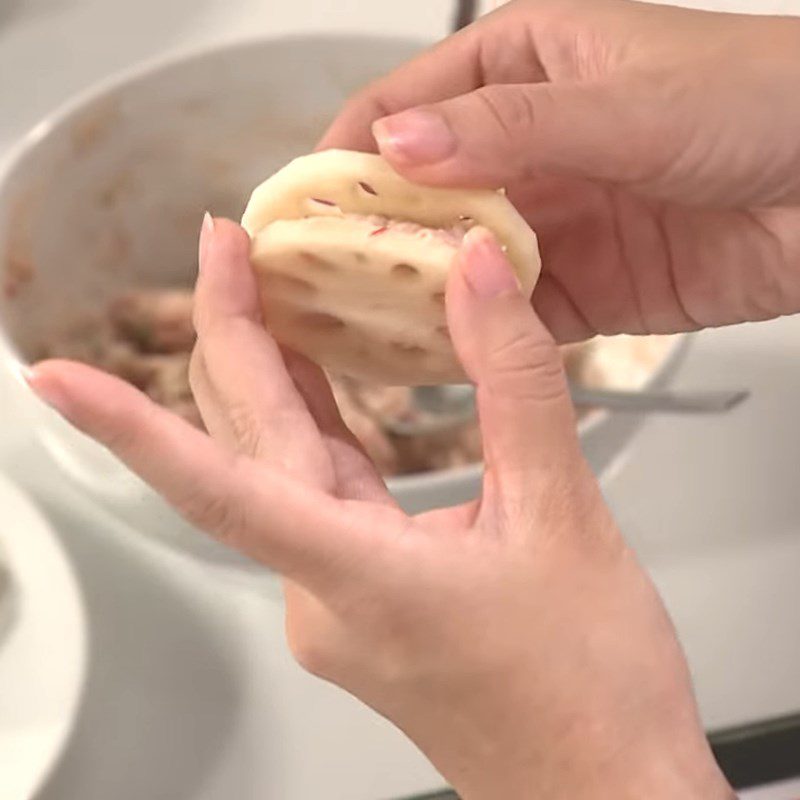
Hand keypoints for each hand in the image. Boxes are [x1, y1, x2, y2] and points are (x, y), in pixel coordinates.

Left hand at [27, 218, 732, 798]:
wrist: (608, 795)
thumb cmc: (589, 692)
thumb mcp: (564, 516)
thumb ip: (515, 384)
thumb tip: (481, 279)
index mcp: (360, 580)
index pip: (218, 490)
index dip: (129, 428)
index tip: (58, 378)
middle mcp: (325, 597)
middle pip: (248, 450)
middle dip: (232, 338)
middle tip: (228, 249)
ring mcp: (340, 605)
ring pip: (278, 471)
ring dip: (270, 381)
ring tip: (268, 294)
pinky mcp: (366, 604)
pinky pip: (317, 497)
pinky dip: (315, 430)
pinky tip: (323, 386)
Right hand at [319, 0, 799, 341]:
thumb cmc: (763, 103)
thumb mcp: (627, 101)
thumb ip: (510, 127)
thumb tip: (401, 143)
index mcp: (522, 67)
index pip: (404, 107)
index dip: (348, 155)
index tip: (304, 204)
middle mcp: (525, 146)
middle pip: (420, 195)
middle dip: (371, 235)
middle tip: (322, 278)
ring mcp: (550, 220)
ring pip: (459, 261)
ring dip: (418, 292)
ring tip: (363, 326)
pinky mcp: (581, 286)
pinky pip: (511, 314)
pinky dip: (477, 335)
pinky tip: (441, 354)